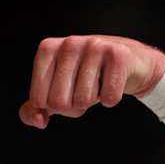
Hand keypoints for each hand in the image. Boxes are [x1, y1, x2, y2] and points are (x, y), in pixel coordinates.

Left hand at [20, 35, 164, 128]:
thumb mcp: (56, 90)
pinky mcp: (118, 55)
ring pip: (84, 101)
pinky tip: (113, 83)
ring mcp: (94, 46)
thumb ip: (35, 108)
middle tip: (84, 90)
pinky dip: (112, 99)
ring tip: (99, 83)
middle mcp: (69, 43)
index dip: (54, 107)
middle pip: (59, 103)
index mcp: (48, 49)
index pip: (39, 100)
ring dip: (94, 100)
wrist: (129, 61)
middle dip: (73, 106)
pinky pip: (109, 98)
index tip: (66, 91)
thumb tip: (39, 120)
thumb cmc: (87, 76)